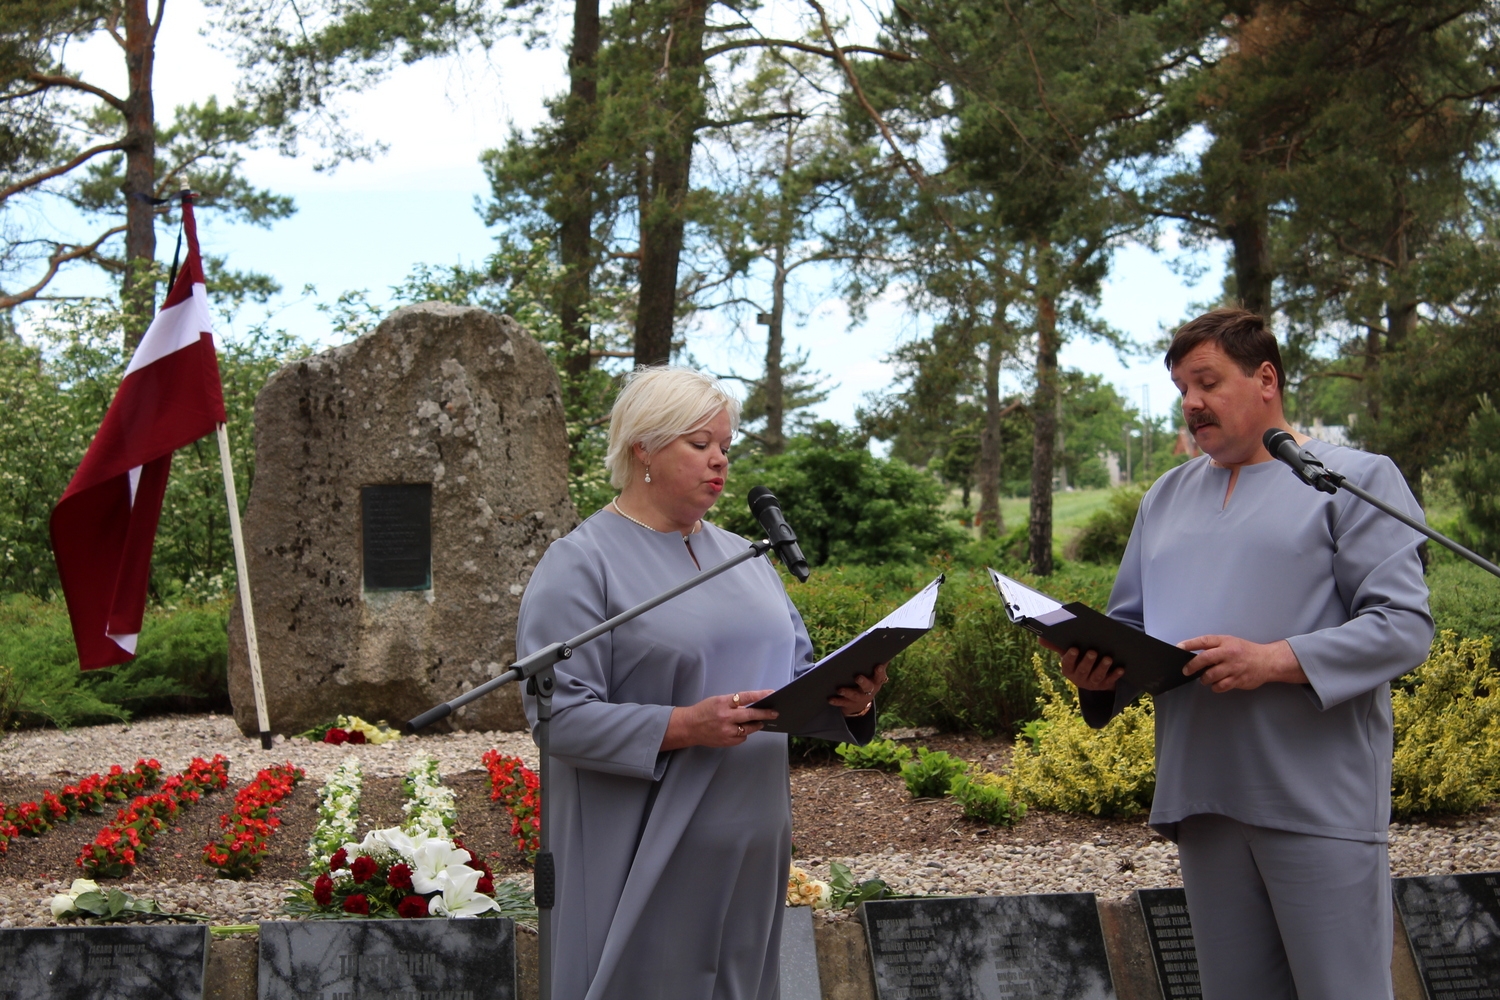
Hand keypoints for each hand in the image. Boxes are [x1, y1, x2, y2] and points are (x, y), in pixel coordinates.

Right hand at [661, 690, 776, 749]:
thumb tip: (753, 705)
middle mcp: (725, 717)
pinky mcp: (726, 741)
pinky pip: (742, 737)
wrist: (689, 727)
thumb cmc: (704, 711)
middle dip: (765, 714)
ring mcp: (726, 731)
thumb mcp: (717, 701)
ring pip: (749, 728)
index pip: (745, 697)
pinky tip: (740, 729)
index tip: (771, 693)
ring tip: (760, 721)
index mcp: (723, 703)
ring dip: (756, 724)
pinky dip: (744, 733)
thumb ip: (733, 703)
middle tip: (774, 713)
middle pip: (750, 715)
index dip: (760, 695)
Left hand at [829, 663, 887, 717]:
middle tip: (857, 677)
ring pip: (854, 695)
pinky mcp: (849, 704)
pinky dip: (836, 700)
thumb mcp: (872, 673)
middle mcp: (869, 690)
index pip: (880, 675)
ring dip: (847, 692)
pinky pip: (842, 703)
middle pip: (868, 686)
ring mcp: (859, 698)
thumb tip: (880, 644)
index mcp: (876, 681)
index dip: (880, 671)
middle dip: (863, 682)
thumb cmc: (866, 681)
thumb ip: (874, 661)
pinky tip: (829, 698)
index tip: (878, 665)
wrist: (860, 704)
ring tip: (840, 689)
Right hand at [1049, 640, 1122, 691]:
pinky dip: (1115, 675)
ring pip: (1097, 676)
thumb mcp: (1068, 653)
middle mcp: (1079, 679)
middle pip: (1083, 671)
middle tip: (1093, 651)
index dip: (1071, 657)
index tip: (1074, 648)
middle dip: (1088, 661)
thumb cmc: (1078, 659)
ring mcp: (1092, 683)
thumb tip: (1040, 638)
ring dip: (1102, 668)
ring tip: (1108, 658)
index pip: (1067, 664)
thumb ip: (1056, 645)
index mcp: (1068, 670)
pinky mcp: (1104, 685)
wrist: (1091, 676)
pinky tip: (1121, 668)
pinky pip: (1110, 681)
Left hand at [1179, 635, 1306, 692]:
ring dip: (1204, 678)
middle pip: (1205, 659)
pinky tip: (1216, 684)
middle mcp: (1229, 653)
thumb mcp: (1230, 642)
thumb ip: (1214, 647)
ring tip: (1205, 678)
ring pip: (1211, 675)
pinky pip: (1220, 686)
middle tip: (1186, 670)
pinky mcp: (1238, 679)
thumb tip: (1194, 655)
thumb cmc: (1246, 651)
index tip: (1178, 648)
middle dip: (1192, 666)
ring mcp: (1233, 667)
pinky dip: (1215, 687)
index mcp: (1225, 642)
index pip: (1204, 641)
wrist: (1268, 661)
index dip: (1190, 644)